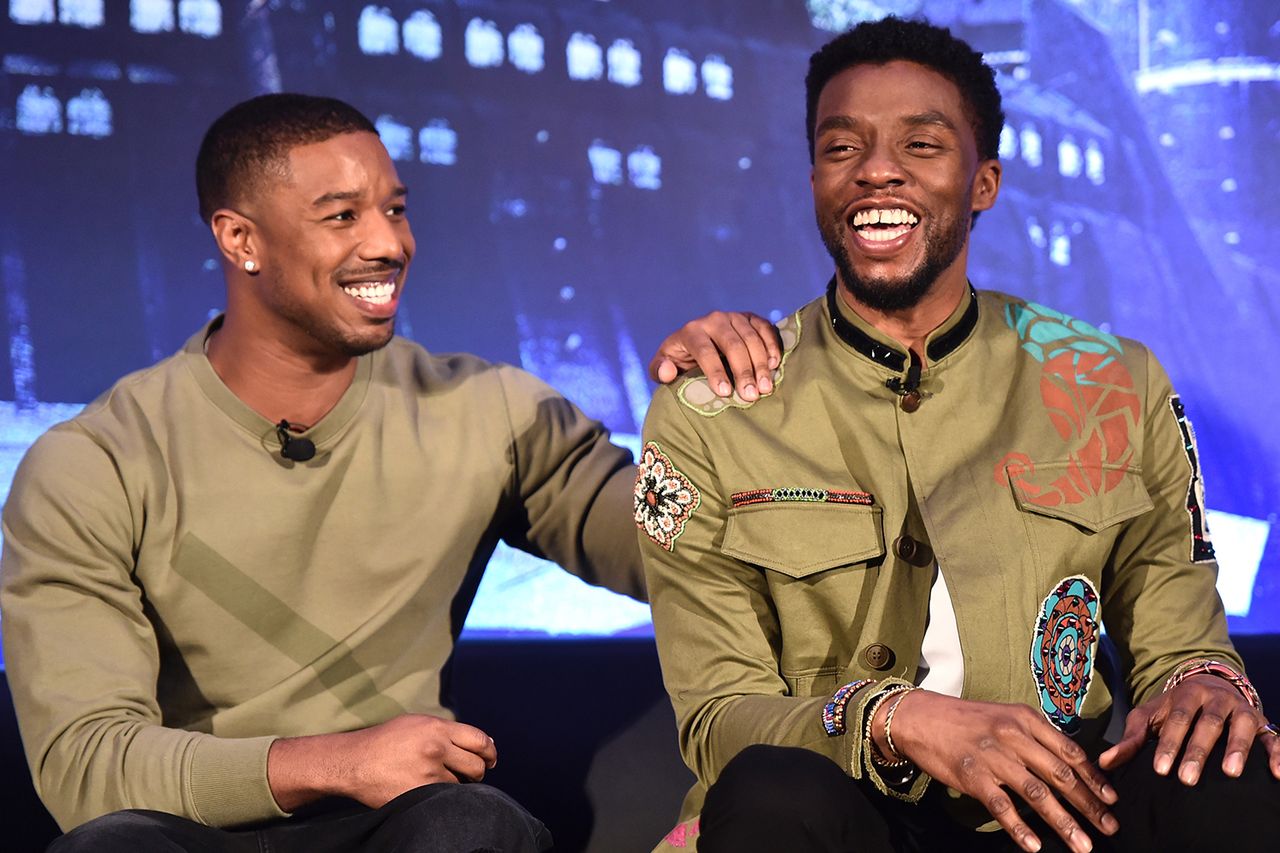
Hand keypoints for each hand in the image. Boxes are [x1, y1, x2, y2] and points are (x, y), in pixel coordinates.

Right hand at [268, 713, 497, 810]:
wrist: (354, 762)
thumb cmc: (386, 741)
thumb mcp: (416, 724)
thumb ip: (447, 731)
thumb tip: (482, 743)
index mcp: (437, 728)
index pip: (479, 740)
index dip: (490, 752)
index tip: (491, 760)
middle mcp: (436, 748)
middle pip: (476, 765)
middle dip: (478, 772)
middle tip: (471, 775)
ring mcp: (428, 772)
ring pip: (461, 784)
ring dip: (458, 786)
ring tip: (442, 782)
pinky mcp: (419, 793)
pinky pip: (444, 798)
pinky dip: (443, 797)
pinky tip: (432, 793)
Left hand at [649, 311, 780, 400]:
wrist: (697, 343)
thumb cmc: (680, 360)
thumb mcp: (663, 367)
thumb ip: (659, 370)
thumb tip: (668, 371)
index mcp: (691, 331)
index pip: (704, 350)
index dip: (715, 372)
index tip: (725, 392)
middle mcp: (713, 319)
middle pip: (732, 345)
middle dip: (743, 371)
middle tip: (752, 395)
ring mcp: (734, 316)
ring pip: (751, 338)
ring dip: (761, 364)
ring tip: (765, 388)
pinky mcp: (751, 318)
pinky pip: (765, 328)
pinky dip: (772, 345)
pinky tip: (775, 365)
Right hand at [887, 691, 1117, 852]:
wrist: (921, 717)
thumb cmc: (966, 719)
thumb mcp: (1005, 715)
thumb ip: (1036, 735)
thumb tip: (1070, 763)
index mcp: (1026, 719)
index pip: (1070, 751)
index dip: (1094, 778)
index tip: (1112, 800)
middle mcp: (1013, 736)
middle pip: (1060, 775)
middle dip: (1089, 804)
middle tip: (1109, 828)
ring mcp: (992, 756)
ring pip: (1037, 794)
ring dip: (1064, 822)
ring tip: (1083, 844)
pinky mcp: (972, 775)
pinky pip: (1002, 807)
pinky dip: (1020, 828)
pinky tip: (1035, 846)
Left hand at [1099, 673, 1279, 784]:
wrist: (1209, 686)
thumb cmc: (1174, 709)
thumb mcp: (1150, 717)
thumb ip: (1131, 739)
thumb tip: (1105, 763)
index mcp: (1186, 694)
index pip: (1177, 719)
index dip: (1169, 744)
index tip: (1160, 770)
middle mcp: (1216, 699)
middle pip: (1208, 724)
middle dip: (1197, 751)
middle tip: (1187, 779)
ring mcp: (1242, 710)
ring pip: (1242, 726)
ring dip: (1238, 749)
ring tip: (1230, 773)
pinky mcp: (1263, 723)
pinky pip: (1274, 737)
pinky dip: (1278, 754)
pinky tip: (1277, 774)